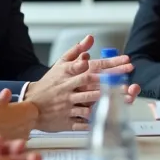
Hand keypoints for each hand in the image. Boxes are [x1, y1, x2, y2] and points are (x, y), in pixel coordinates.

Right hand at [0, 89, 37, 140]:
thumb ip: (4, 97)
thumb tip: (7, 91)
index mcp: (29, 110)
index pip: (32, 109)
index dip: (24, 109)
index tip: (16, 110)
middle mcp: (31, 122)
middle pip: (31, 120)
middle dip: (23, 119)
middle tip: (10, 118)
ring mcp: (27, 134)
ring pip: (26, 130)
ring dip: (19, 129)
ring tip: (6, 128)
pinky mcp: (20, 144)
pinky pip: (20, 139)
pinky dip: (15, 137)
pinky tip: (6, 136)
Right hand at [24, 35, 140, 130]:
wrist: (30, 104)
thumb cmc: (48, 84)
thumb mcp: (60, 64)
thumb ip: (76, 51)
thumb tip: (90, 38)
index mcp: (68, 75)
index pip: (92, 68)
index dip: (110, 64)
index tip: (125, 61)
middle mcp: (68, 89)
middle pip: (93, 84)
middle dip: (112, 83)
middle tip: (129, 83)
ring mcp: (67, 105)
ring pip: (89, 102)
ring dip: (105, 101)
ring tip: (122, 100)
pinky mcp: (66, 120)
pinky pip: (81, 121)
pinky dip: (93, 120)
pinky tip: (106, 119)